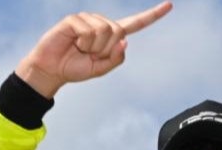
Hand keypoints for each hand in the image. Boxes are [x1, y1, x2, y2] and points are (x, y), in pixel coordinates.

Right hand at [17, 2, 171, 97]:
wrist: (52, 70)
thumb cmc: (75, 69)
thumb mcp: (100, 69)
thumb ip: (116, 58)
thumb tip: (125, 40)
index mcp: (112, 36)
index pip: (136, 23)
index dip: (152, 15)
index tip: (169, 4)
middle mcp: (102, 24)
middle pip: (118, 31)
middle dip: (105, 49)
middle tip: (89, 54)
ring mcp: (88, 19)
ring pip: (105, 31)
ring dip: (93, 47)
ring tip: (80, 49)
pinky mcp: (75, 19)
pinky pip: (89, 30)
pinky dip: (83, 42)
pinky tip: (73, 43)